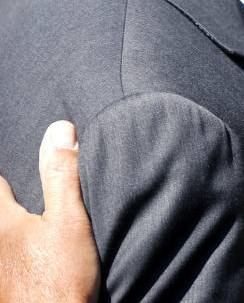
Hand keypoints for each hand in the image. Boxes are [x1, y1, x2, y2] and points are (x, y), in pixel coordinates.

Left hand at [0, 121, 99, 302]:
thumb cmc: (59, 278)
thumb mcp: (69, 221)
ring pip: (0, 230)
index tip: (11, 158)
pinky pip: (2, 255)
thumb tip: (60, 129)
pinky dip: (9, 245)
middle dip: (9, 196)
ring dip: (10, 219)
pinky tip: (21, 247)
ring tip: (23, 223)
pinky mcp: (0, 281)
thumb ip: (62, 175)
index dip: (6, 166)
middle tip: (18, 191)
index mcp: (1, 219)